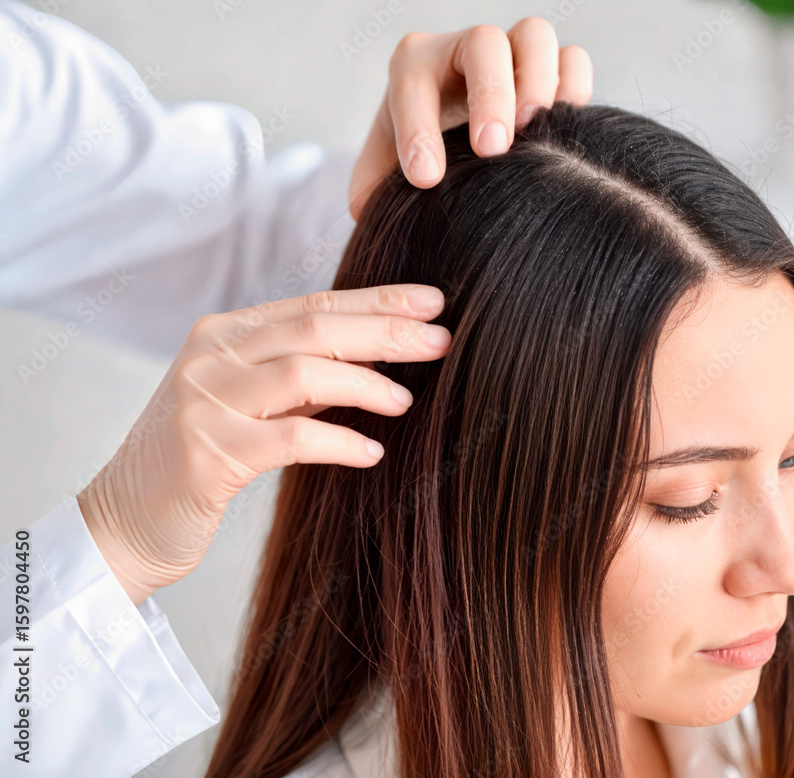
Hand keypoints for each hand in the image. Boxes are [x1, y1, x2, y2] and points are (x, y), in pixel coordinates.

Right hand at [77, 285, 450, 604]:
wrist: (123, 522)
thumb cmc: (199, 460)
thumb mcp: (248, 403)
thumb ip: (299, 377)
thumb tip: (375, 358)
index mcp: (223, 335)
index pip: (312, 305)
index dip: (376, 301)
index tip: (431, 303)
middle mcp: (210, 358)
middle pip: (314, 329)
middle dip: (385, 332)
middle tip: (439, 340)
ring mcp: (203, 403)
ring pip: (303, 373)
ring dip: (365, 384)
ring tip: (405, 400)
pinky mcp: (207, 455)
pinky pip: (291, 439)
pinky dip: (339, 442)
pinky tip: (371, 452)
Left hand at [348, 16, 593, 218]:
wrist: (457, 151)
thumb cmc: (416, 162)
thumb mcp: (383, 176)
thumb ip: (371, 192)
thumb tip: (368, 211)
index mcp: (415, 67)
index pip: (414, 82)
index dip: (418, 130)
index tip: (426, 180)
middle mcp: (465, 51)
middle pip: (484, 42)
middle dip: (489, 94)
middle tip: (491, 150)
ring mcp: (513, 55)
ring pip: (534, 37)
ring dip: (538, 84)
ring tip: (532, 135)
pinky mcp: (553, 72)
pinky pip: (572, 61)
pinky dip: (573, 90)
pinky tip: (561, 134)